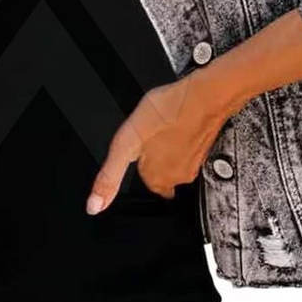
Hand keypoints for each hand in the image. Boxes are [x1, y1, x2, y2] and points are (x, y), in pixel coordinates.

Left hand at [87, 70, 225, 212]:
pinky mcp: (206, 149)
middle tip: (150, 136)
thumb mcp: (125, 145)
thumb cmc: (168, 112)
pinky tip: (178, 124)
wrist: (205, 94)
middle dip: (154, 157)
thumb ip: (109, 177)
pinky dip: (183, 138)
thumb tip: (95, 206)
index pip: (142, 180)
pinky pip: (190, 149)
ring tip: (163, 128)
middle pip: (160, 173)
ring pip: (175, 161)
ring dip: (169, 148)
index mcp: (157, 180)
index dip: (138, 161)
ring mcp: (195, 164)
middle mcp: (179, 178)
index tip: (139, 147)